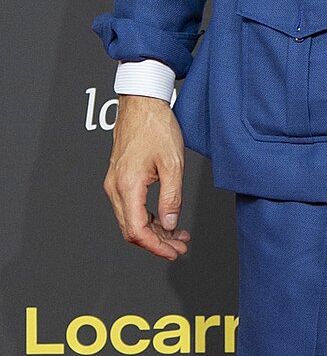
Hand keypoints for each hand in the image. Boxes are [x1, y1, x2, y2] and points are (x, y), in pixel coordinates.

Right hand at [104, 95, 190, 261]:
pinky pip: (131, 206)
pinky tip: (167, 219)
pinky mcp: (120, 178)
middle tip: (180, 247)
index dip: (156, 246)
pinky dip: (149, 217)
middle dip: (157, 242)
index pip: (137, 230)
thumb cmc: (156, 126)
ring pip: (131, 219)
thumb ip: (172, 197)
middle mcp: (115, 187)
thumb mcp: (173, 163)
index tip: (174, 252)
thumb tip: (171, 224)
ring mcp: (115, 182)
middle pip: (132, 229)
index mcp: (127, 185)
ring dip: (155, 231)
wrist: (142, 103)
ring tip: (179, 236)